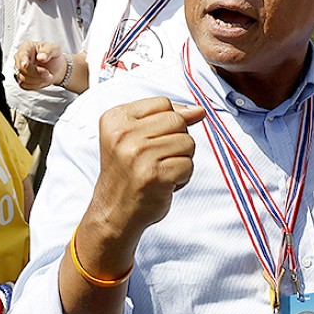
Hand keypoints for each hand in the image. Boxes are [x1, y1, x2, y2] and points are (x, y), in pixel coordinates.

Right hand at [14, 41, 65, 89]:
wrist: (55, 66)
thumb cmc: (53, 55)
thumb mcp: (55, 49)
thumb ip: (48, 51)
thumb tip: (41, 57)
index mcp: (26, 47)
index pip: (22, 54)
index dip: (23, 60)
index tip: (25, 65)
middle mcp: (20, 58)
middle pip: (22, 69)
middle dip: (37, 73)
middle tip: (49, 74)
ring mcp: (19, 70)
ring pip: (24, 79)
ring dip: (38, 80)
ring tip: (48, 76)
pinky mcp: (21, 80)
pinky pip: (25, 86)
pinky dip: (36, 85)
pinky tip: (42, 79)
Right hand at [89, 97, 204, 238]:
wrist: (114, 211)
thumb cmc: (128, 171)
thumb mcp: (135, 136)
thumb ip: (164, 117)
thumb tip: (199, 110)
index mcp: (116, 118)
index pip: (163, 103)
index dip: (169, 121)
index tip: (154, 139)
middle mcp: (124, 134)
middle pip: (177, 120)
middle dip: (177, 139)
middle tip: (157, 157)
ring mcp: (138, 155)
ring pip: (187, 142)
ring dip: (181, 159)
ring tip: (160, 170)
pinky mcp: (154, 175)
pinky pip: (188, 165)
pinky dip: (182, 176)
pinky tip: (164, 183)